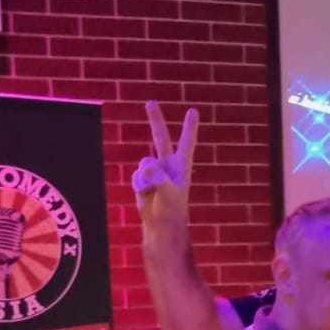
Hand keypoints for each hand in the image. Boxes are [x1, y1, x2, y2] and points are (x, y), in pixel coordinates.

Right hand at [131, 101, 198, 232]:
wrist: (160, 226)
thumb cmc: (171, 211)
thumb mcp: (167, 193)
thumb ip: (158, 178)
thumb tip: (146, 166)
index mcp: (182, 167)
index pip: (186, 143)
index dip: (189, 127)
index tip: (193, 111)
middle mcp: (168, 166)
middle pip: (160, 138)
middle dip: (155, 120)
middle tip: (150, 102)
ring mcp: (154, 172)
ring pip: (144, 162)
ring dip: (145, 177)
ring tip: (154, 192)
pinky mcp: (143, 180)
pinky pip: (136, 174)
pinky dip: (138, 184)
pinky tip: (145, 194)